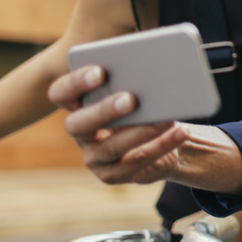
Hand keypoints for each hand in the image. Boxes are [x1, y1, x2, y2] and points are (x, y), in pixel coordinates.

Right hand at [49, 65, 189, 184]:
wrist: (161, 142)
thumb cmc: (144, 107)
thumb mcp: (136, 92)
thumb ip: (134, 80)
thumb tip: (153, 66)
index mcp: (78, 104)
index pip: (60, 92)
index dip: (75, 82)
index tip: (100, 71)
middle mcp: (80, 132)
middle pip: (78, 123)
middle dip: (104, 110)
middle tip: (130, 99)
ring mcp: (94, 157)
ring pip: (113, 147)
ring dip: (142, 131)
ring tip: (168, 118)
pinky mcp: (113, 175)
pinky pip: (138, 161)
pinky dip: (162, 145)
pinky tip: (180, 132)